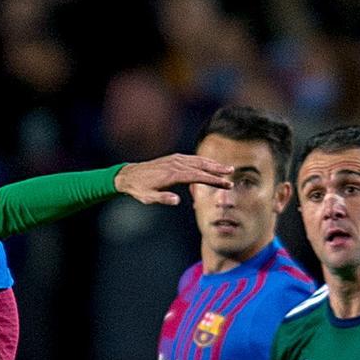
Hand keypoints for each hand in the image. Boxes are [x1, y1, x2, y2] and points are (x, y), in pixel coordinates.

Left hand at [114, 154, 232, 204]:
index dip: (213, 180)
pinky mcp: (173, 158)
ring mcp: (174, 160)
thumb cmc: (139, 189)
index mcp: (172, 175)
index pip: (197, 177)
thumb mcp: (148, 198)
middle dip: (217, 170)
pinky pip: (191, 159)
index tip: (226, 184)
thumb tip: (177, 201)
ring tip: (227, 168)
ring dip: (212, 164)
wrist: (128, 175)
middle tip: (231, 173)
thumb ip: (163, 198)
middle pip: (200, 166)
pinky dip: (203, 161)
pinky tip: (210, 164)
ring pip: (197, 160)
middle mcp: (175, 164)